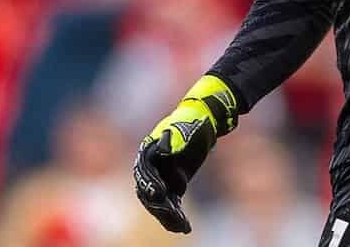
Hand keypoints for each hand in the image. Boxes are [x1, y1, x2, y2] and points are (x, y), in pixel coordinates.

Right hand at [132, 75, 238, 232]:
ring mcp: (162, 177)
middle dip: (161, 205)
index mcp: (148, 153)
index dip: (151, 183)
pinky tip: (185, 226)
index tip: (160, 193)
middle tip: (174, 214)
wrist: (204, 121)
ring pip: (161, 202)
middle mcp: (151, 168)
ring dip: (169, 215)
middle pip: (150, 192)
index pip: (145, 172)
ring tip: (182, 226)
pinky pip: (172, 203)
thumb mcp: (184, 129)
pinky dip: (177, 214)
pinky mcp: (173, 185)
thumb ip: (173, 140)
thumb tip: (164, 151)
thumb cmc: (192, 122)